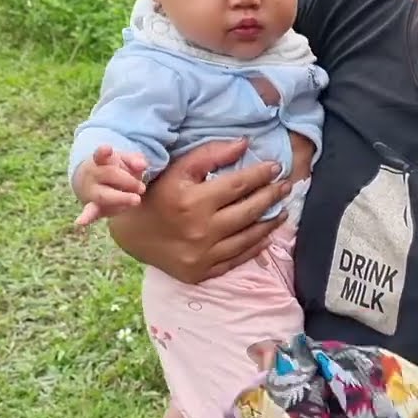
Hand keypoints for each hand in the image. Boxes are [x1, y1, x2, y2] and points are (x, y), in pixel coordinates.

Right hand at [72, 146, 147, 225]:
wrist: (94, 183)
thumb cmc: (115, 169)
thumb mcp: (124, 160)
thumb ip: (134, 160)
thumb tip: (142, 165)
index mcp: (100, 160)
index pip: (101, 155)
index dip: (103, 152)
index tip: (106, 149)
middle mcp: (92, 175)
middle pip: (109, 174)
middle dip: (128, 181)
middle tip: (142, 188)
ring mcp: (91, 191)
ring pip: (104, 195)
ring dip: (121, 198)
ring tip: (136, 200)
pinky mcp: (93, 206)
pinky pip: (90, 212)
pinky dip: (86, 217)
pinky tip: (80, 222)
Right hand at [106, 138, 291, 283]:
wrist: (131, 234)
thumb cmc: (156, 195)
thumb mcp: (177, 169)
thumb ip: (210, 154)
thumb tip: (245, 144)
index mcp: (191, 202)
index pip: (237, 185)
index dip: (260, 175)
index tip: (275, 167)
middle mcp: (199, 231)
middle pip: (248, 212)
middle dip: (271, 196)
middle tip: (286, 186)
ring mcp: (202, 255)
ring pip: (247, 238)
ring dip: (270, 223)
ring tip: (282, 210)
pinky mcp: (201, 272)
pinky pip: (237, 259)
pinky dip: (255, 247)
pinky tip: (266, 235)